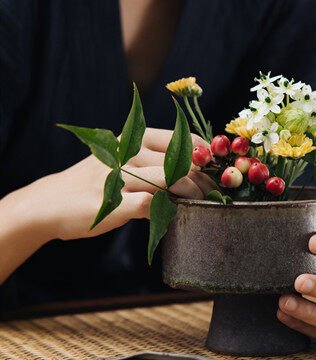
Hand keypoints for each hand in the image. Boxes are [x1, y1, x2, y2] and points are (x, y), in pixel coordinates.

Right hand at [23, 128, 214, 240]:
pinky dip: (169, 210)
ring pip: (171, 180)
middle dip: (202, 178)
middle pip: (180, 161)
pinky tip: (174, 215)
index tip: (215, 166)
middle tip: (214, 191)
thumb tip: (195, 171)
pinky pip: (153, 204)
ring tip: (200, 202)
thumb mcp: (120, 161)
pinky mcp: (114, 203)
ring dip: (191, 193)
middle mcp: (125, 153)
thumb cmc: (94, 182)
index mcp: (129, 139)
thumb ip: (152, 162)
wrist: (49, 203)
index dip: (202, 152)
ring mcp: (119, 177)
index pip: (177, 138)